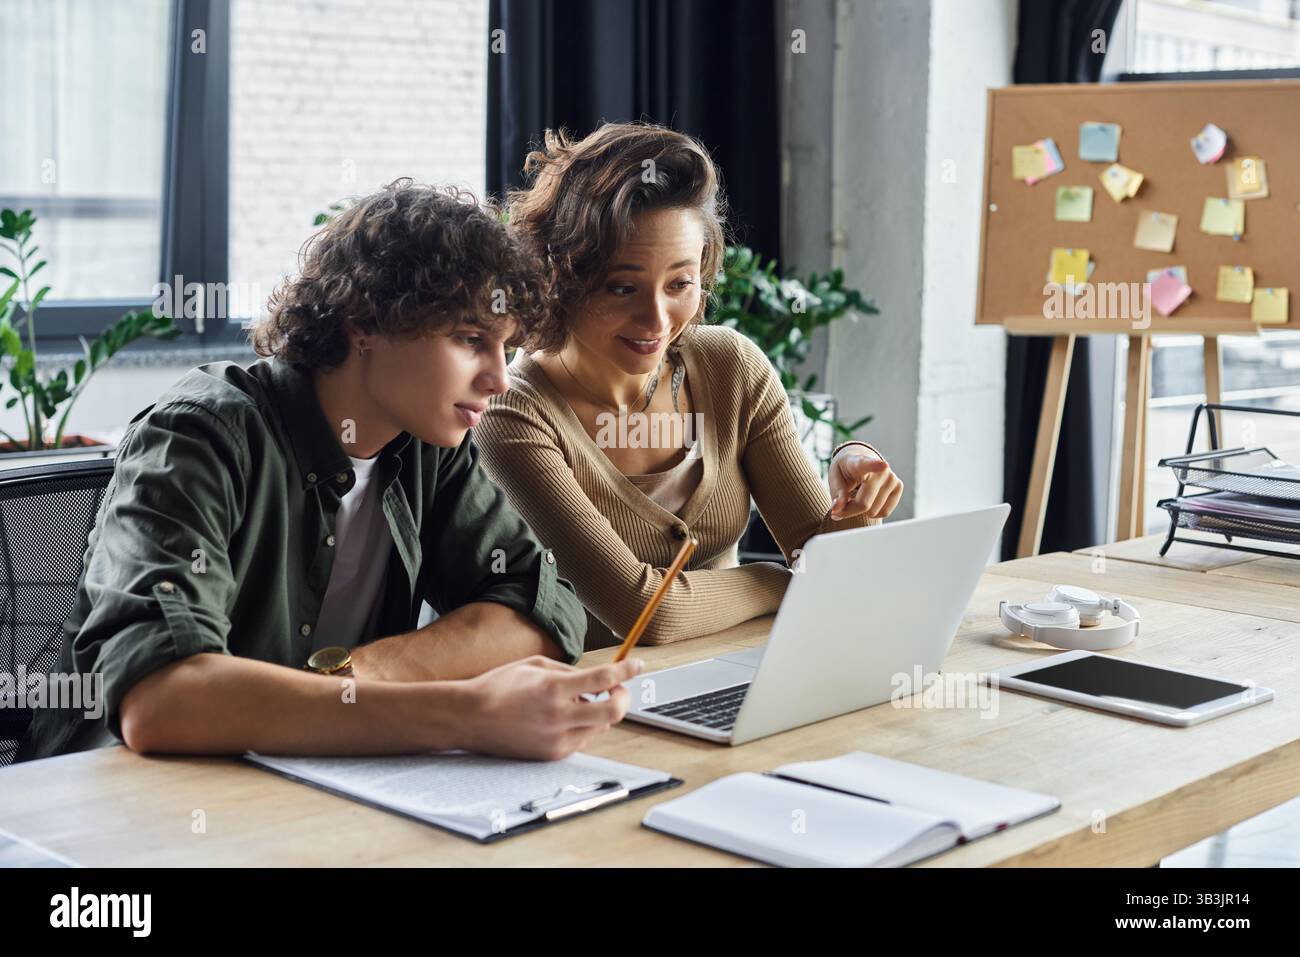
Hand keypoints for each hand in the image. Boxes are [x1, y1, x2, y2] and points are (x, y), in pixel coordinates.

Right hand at [459, 655, 641, 759]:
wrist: (470, 719)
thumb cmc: (499, 687)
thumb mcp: (535, 665)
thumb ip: (569, 672)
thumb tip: (596, 679)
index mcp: (553, 689)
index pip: (603, 679)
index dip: (626, 670)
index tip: (637, 665)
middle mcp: (558, 716)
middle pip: (614, 712)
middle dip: (623, 697)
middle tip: (618, 688)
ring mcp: (556, 739)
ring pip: (601, 727)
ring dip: (599, 712)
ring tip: (578, 701)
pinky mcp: (552, 755)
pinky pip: (583, 740)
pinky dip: (582, 726)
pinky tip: (563, 717)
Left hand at [828, 446, 902, 520]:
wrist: (861, 462)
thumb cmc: (846, 472)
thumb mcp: (835, 478)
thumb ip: (836, 493)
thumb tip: (836, 510)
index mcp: (860, 462)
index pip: (868, 464)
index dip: (875, 465)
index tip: (883, 465)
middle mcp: (880, 469)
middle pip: (864, 504)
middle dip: (849, 510)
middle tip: (841, 505)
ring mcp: (892, 478)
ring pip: (873, 512)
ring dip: (861, 511)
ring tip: (857, 497)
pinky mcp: (899, 487)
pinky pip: (884, 512)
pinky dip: (873, 512)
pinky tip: (869, 500)